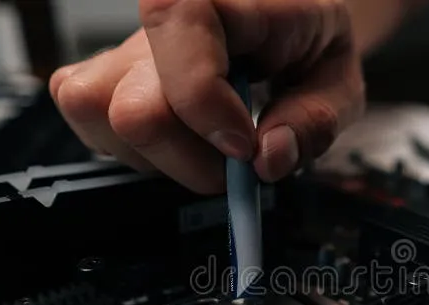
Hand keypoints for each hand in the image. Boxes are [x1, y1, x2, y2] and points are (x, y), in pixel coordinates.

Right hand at [50, 0, 365, 193]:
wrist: (289, 25)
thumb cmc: (310, 42)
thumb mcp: (340, 79)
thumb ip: (315, 120)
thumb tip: (270, 158)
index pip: (178, 25)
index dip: (206, 105)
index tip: (246, 146)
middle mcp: (164, 16)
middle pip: (134, 108)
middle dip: (193, 161)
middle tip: (238, 163)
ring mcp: (125, 47)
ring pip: (98, 116)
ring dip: (163, 160)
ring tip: (209, 149)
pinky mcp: (103, 76)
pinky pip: (89, 121)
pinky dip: (137, 154)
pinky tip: (182, 143)